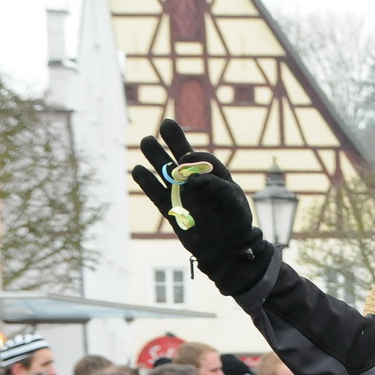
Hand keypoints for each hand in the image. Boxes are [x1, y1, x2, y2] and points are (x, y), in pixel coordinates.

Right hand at [131, 119, 270, 294]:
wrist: (228, 251)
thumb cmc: (235, 224)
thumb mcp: (232, 200)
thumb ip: (214, 185)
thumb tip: (189, 176)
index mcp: (215, 177)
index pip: (202, 159)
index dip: (195, 157)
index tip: (188, 160)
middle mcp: (197, 182)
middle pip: (182, 157)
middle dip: (173, 140)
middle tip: (166, 124)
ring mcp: (183, 194)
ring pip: (166, 171)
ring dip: (156, 156)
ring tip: (147, 141)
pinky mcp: (171, 209)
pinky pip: (156, 193)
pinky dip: (147, 182)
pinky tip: (138, 169)